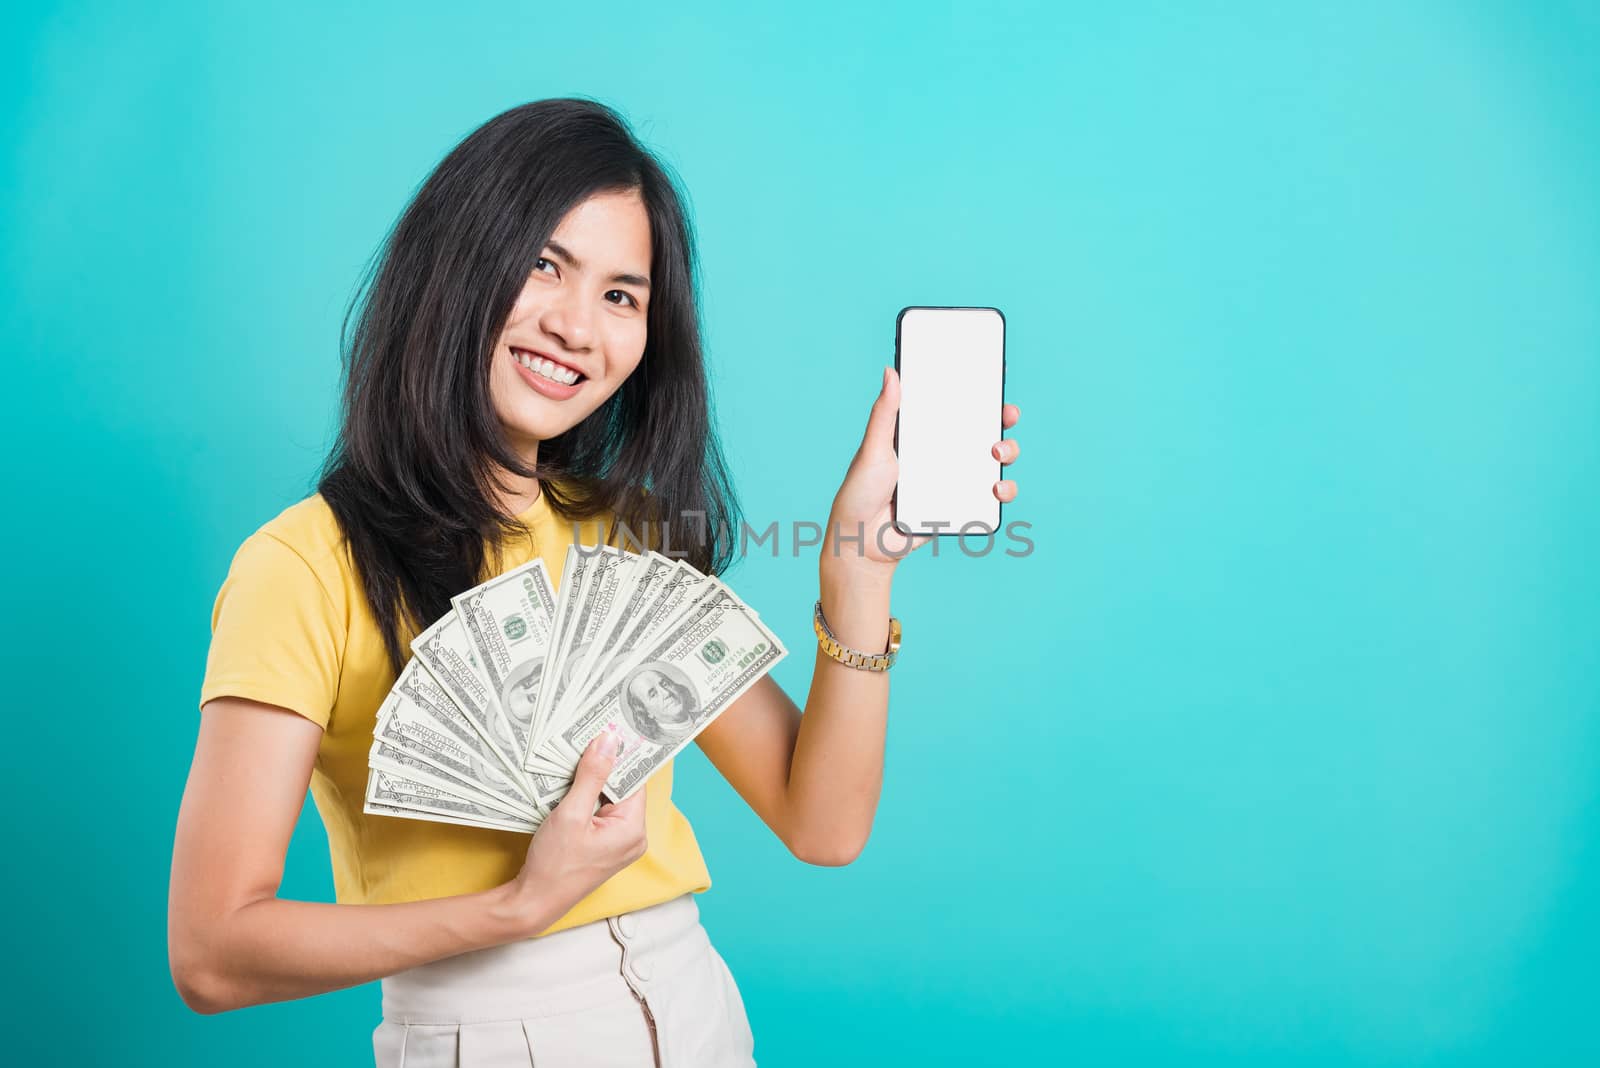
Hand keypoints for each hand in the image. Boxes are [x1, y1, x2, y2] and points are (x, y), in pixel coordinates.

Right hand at [509, 734, 646, 917]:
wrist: (535, 901)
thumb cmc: (554, 864)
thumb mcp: (571, 813)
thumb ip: (592, 776)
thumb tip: (608, 741)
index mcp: (633, 829)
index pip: (634, 779)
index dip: (620, 755)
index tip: (608, 728)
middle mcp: (633, 837)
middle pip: (623, 788)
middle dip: (604, 766)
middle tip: (586, 738)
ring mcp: (620, 843)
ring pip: (610, 799)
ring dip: (592, 782)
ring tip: (575, 758)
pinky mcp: (605, 846)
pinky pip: (601, 813)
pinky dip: (588, 798)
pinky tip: (571, 786)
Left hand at [826, 366, 1022, 568]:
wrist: (861, 542)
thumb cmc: (860, 492)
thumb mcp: (873, 448)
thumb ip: (884, 412)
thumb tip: (890, 370)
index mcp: (922, 438)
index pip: (956, 412)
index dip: (979, 399)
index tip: (995, 386)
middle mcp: (941, 457)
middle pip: (982, 435)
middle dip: (1002, 424)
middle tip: (1004, 418)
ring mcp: (952, 483)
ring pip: (992, 465)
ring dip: (1008, 454)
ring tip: (997, 456)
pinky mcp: (958, 508)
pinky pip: (988, 499)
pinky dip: (1003, 491)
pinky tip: (996, 489)